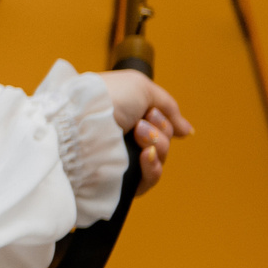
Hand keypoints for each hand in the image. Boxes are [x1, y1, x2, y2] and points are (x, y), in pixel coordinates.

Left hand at [96, 70, 192, 196]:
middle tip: (141, 124)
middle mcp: (122, 137)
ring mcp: (121, 159)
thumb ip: (168, 107)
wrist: (82, 123)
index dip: (164, 120)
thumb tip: (186, 130)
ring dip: (158, 145)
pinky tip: (145, 156)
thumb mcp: (142, 88)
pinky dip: (153, 167)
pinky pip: (151, 179)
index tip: (152, 112)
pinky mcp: (120, 180)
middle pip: (162, 141)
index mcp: (125, 116)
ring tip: (139, 137)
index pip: (159, 124)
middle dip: (160, 131)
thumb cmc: (107, 99)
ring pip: (160, 159)